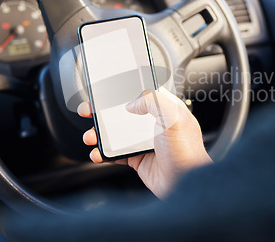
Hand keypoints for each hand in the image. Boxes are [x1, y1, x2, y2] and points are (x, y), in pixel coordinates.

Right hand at [78, 89, 211, 198]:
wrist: (183, 183)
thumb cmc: (186, 151)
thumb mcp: (172, 116)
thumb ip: (152, 101)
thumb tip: (132, 103)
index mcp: (165, 110)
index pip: (141, 95)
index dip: (123, 92)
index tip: (106, 91)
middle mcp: (154, 124)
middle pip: (123, 113)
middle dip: (103, 112)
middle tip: (89, 110)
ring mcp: (144, 142)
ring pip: (115, 134)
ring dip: (99, 134)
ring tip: (90, 136)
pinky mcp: (138, 158)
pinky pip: (115, 153)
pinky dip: (103, 154)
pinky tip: (97, 153)